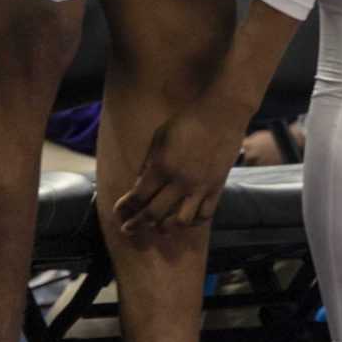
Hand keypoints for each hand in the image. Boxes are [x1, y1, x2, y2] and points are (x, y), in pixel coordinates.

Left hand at [113, 99, 245, 234]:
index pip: (137, 196)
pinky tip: (185, 219)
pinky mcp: (217, 187)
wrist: (222, 112)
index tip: (118, 211)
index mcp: (162, 166)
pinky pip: (205, 214)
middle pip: (154, 213)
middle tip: (128, 228)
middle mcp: (180, 181)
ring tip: (158, 227)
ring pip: (180, 221)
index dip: (124, 207)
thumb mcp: (159, 137)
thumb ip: (147, 163)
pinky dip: (193, 222)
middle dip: (137, 224)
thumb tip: (138, 186)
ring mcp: (201, 186)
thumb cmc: (187, 120)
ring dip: (165, 227)